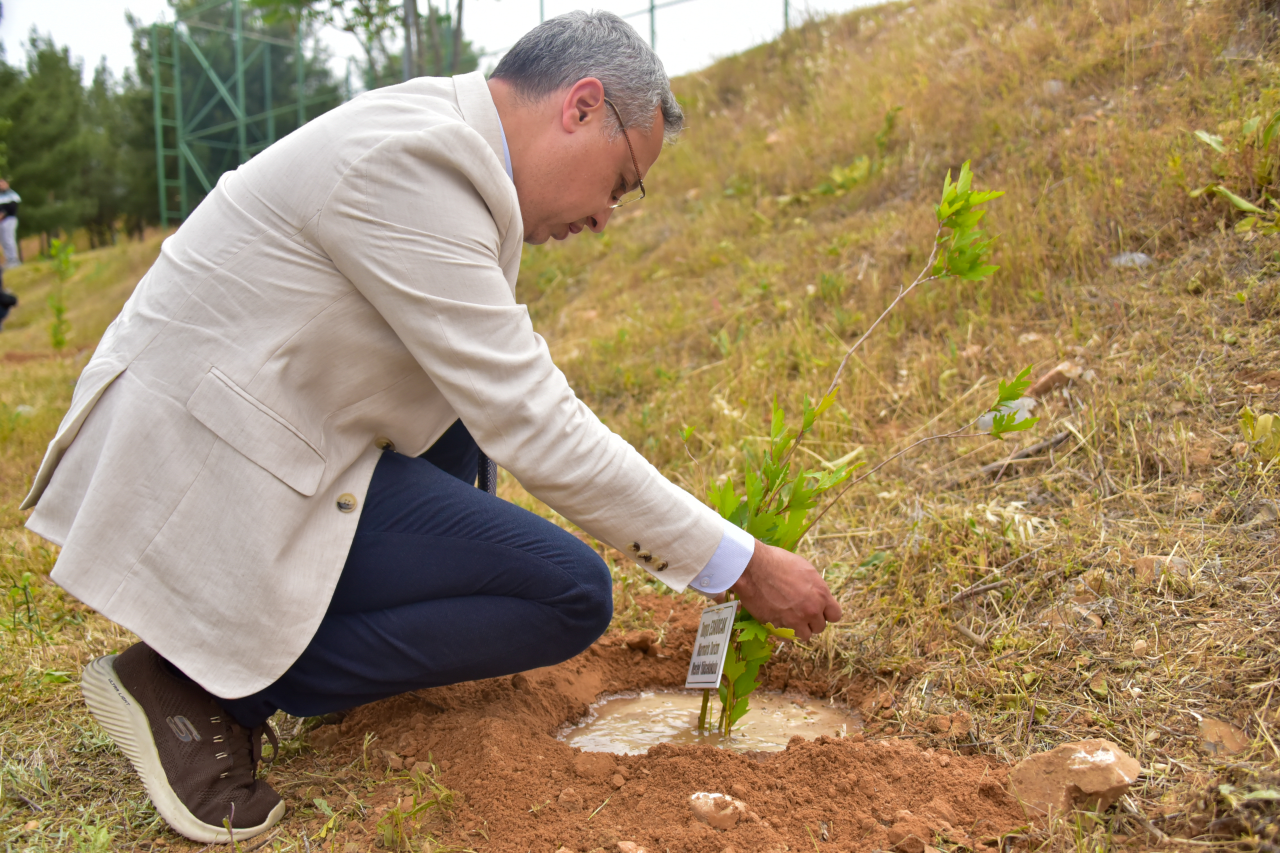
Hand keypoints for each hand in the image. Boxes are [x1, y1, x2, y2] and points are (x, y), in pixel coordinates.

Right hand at [724, 542, 840, 640]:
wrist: (753, 567)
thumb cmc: (778, 561)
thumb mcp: (805, 569)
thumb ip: (814, 587)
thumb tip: (816, 595)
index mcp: (821, 594)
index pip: (835, 615)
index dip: (826, 613)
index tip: (818, 610)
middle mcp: (811, 610)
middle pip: (819, 627)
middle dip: (811, 621)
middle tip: (800, 612)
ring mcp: (794, 620)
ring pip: (804, 635)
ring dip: (798, 628)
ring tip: (789, 618)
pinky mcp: (778, 626)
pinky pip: (786, 637)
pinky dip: (783, 632)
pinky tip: (778, 621)